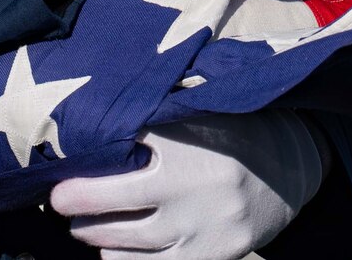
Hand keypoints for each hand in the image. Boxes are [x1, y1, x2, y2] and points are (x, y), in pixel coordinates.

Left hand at [51, 111, 325, 259]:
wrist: (292, 169)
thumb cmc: (232, 134)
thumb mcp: (203, 109)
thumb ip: (159, 110)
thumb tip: (99, 107)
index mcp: (190, 137)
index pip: (120, 144)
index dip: (86, 154)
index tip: (62, 160)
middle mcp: (193, 183)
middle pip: (108, 199)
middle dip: (74, 200)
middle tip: (59, 198)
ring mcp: (201, 226)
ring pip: (120, 242)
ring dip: (94, 234)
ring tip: (86, 225)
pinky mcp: (210, 257)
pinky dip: (123, 259)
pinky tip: (117, 248)